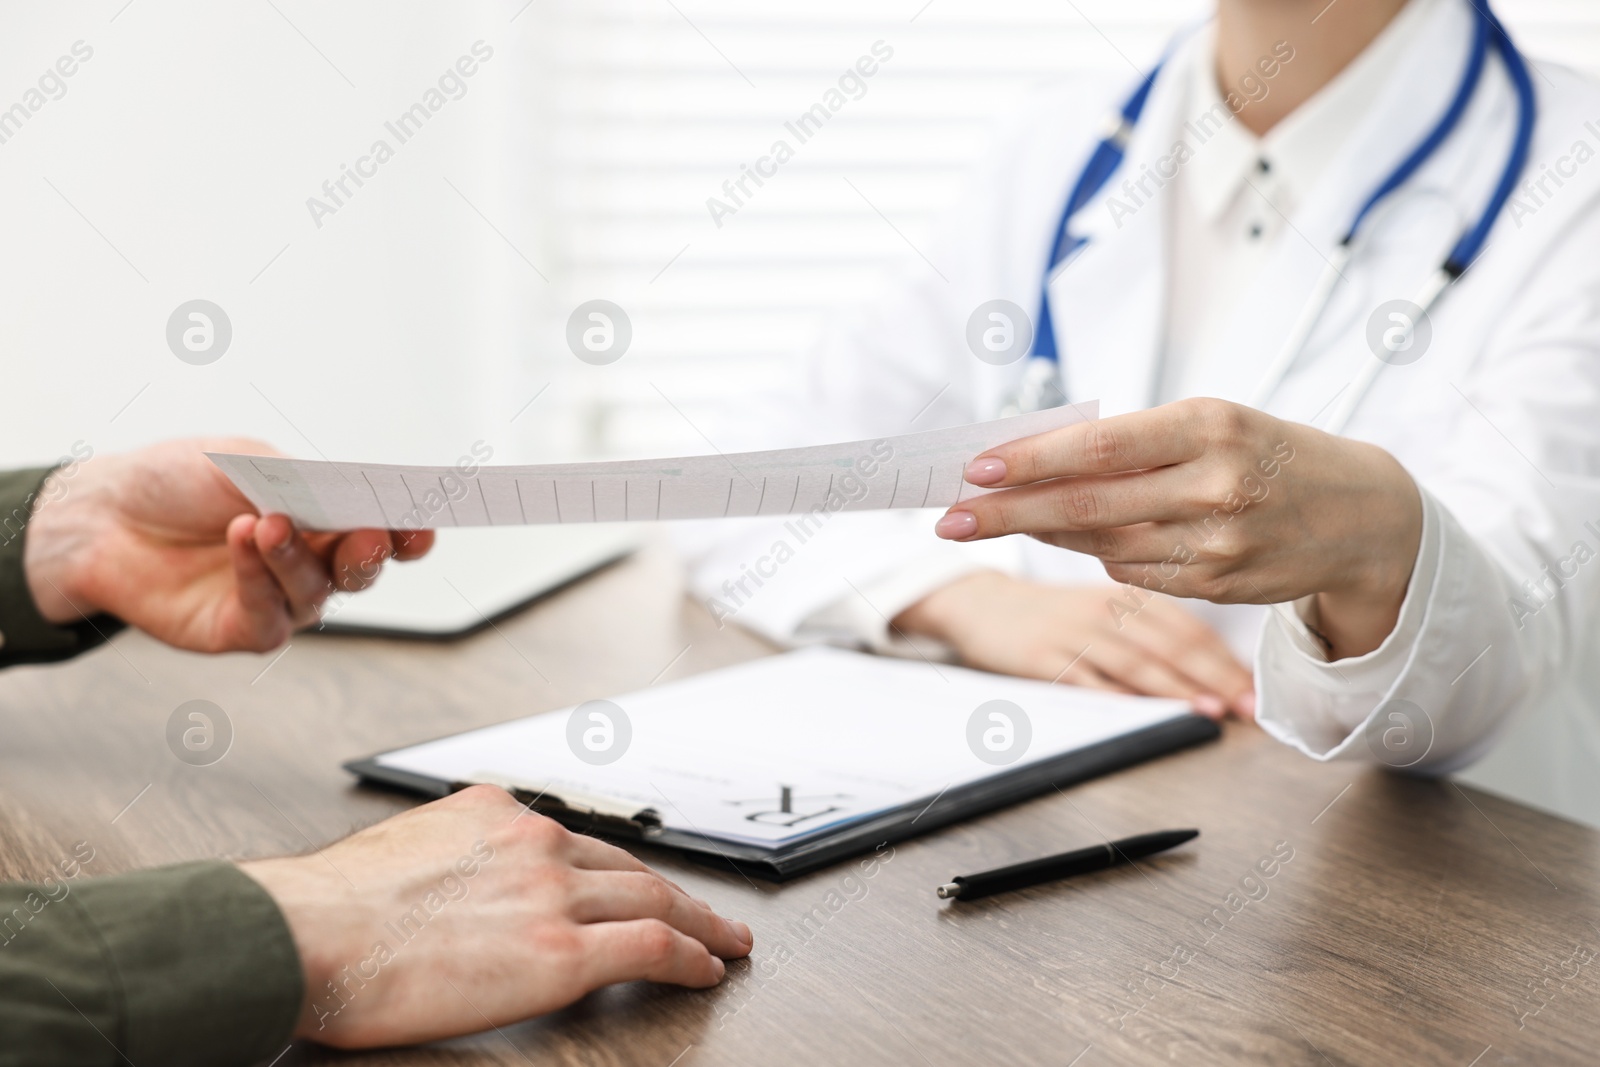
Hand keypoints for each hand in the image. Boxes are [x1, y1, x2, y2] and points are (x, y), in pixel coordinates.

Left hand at [21, 438, 433, 651]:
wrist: (102, 514)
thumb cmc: (177, 481)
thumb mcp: (247, 464)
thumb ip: (300, 485)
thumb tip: (348, 502)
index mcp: (324, 516)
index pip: (383, 527)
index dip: (410, 530)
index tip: (425, 524)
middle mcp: (310, 561)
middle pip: (364, 568)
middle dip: (373, 553)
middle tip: (371, 535)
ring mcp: (278, 599)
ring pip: (315, 591)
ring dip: (296, 556)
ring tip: (266, 522)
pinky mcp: (241, 630)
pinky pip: (269, 615)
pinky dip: (259, 576)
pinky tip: (242, 540)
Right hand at [241, 785, 752, 1047]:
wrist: (303, 934)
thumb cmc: (326, 911)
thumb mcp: (398, 855)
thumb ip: (447, 863)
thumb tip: (451, 894)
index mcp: (495, 816)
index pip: (582, 844)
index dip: (623, 872)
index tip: (642, 886)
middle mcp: (534, 845)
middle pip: (632, 868)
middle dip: (678, 893)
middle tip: (712, 913)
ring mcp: (553, 895)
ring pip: (656, 901)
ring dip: (701, 924)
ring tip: (725, 943)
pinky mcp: (562, 952)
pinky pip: (653, 948)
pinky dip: (691, 957)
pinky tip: (706, 970)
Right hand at [893, 572, 1253, 718]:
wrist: (978, 607)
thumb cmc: (1048, 614)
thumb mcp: (1101, 606)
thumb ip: (1149, 627)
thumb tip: (1211, 670)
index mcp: (1126, 594)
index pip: (1188, 625)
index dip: (1226, 659)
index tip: (1254, 690)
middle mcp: (1106, 608)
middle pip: (1171, 643)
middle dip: (1216, 677)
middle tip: (1248, 706)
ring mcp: (1074, 631)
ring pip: (1136, 661)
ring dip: (1178, 688)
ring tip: (1212, 710)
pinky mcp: (1043, 655)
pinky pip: (1089, 679)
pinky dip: (1121, 697)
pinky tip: (1146, 711)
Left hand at [933, 399, 1422, 659]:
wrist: (1363, 515)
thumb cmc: (1270, 452)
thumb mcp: (1210, 424)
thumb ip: (1133, 444)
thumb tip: (1034, 461)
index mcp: (1208, 426)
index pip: (1099, 447)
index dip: (1031, 460)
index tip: (974, 468)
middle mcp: (1214, 485)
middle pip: (1087, 505)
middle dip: (1007, 513)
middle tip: (949, 517)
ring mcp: (1218, 542)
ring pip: (1102, 545)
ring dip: (1046, 533)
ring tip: (1003, 516)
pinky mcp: (1218, 584)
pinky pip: (1133, 573)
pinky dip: (1099, 553)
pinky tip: (1082, 536)